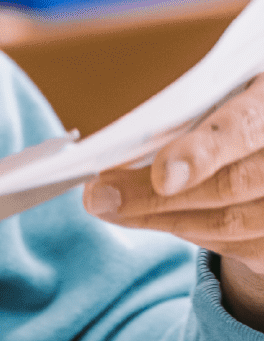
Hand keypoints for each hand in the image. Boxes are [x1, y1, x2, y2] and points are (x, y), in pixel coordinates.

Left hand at [84, 74, 263, 329]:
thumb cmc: (230, 111)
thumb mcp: (215, 94)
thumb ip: (178, 113)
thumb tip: (111, 147)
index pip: (242, 128)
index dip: (203, 153)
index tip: (162, 176)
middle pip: (231, 184)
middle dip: (155, 196)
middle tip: (97, 195)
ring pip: (229, 222)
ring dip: (160, 218)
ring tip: (109, 206)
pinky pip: (237, 246)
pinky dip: (189, 232)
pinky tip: (152, 217)